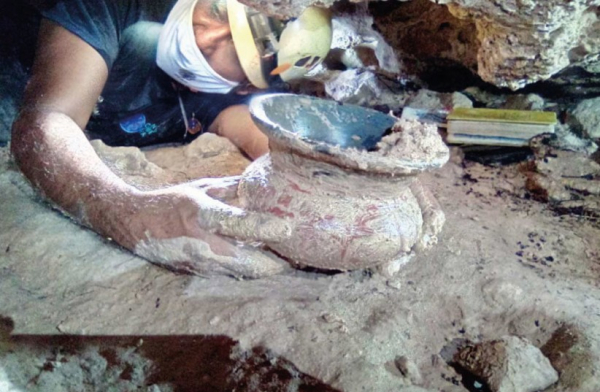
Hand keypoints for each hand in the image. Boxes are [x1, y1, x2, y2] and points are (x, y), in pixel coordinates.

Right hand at [103, 177, 291, 277]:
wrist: (135, 224)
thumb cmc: (173, 201)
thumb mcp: (202, 187)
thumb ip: (234, 187)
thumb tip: (265, 181)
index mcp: (201, 214)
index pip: (236, 222)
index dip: (263, 226)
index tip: (288, 228)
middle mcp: (201, 242)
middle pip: (246, 261)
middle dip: (275, 263)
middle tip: (298, 257)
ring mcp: (199, 262)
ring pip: (240, 273)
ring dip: (264, 270)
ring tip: (288, 264)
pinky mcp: (198, 273)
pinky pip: (230, 275)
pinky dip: (249, 272)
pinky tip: (264, 267)